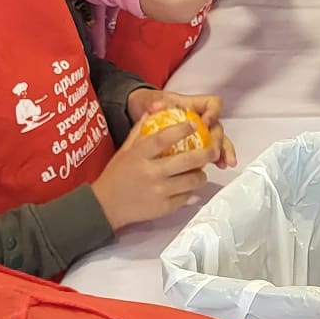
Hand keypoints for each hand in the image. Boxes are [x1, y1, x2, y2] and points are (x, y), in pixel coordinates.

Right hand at [90, 117, 217, 230]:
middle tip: (214, 148)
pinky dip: (192, 192)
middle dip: (206, 153)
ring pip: (191, 181)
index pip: (163, 139)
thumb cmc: (116, 175)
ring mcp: (158, 192)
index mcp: (139, 156)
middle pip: (186, 161)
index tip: (195, 124)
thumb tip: (153, 110)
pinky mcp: (163, 208)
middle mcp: (150, 173)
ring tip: (201, 171)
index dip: (181, 130)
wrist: (105, 207)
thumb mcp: (125, 151)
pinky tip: (191, 188)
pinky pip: (186, 198)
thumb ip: (139, 131)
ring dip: (201, 175)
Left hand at [126, 87, 237, 170]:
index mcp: (194, 105)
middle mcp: (201, 119)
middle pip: (218, 127)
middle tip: (215, 150)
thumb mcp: (149, 102)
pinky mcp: (198, 145)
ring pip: (219, 141)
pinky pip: (210, 152)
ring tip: (226, 163)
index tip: (206, 121)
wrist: (143, 113)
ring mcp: (202, 133)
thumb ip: (154, 104)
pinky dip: (217, 159)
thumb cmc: (150, 105)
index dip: (213, 112)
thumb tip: (156, 106)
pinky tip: (219, 167)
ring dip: (225, 152)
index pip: (213, 104)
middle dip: (219, 139)